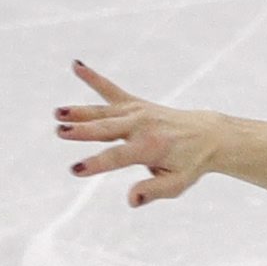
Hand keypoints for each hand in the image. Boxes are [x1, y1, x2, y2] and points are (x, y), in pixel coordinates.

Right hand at [56, 62, 230, 206]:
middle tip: (60, 131)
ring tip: (58, 112)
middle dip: (82, 131)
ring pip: (103, 112)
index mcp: (150, 147)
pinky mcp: (135, 103)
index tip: (75, 170)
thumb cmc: (189, 164)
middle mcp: (142, 126)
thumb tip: (130, 200)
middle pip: (106, 130)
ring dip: (79, 111)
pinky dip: (93, 78)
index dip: (96, 164)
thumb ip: (153, 191)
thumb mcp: (177, 184)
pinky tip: (76, 65)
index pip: (118, 157)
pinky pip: (111, 90)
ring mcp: (137, 112)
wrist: (208, 135)